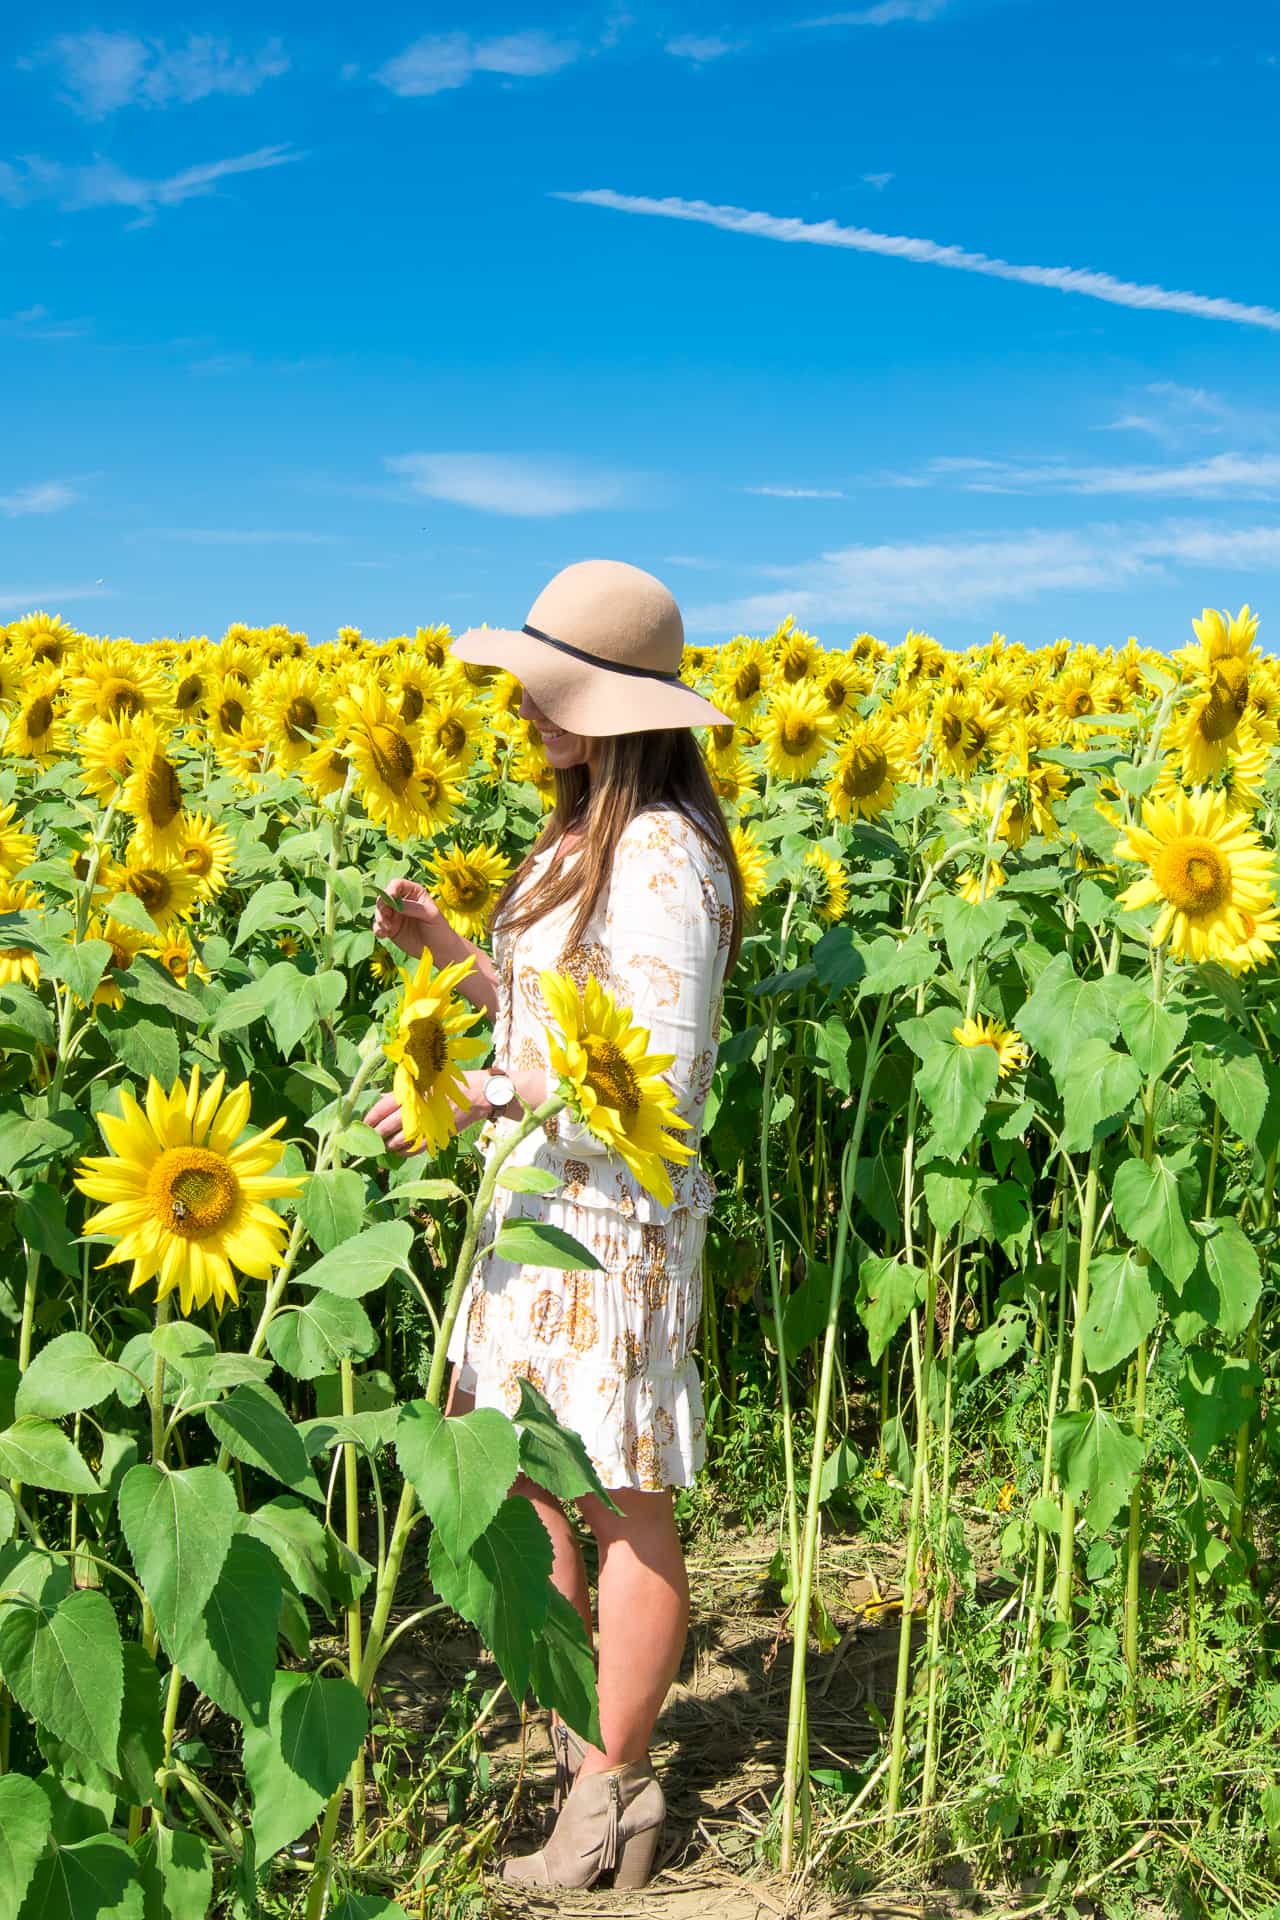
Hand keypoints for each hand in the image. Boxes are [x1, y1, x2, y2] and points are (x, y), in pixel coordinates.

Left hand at [366, 1072, 493, 1155]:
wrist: (478, 1094)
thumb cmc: (447, 1083)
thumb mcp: (422, 1081)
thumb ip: (401, 1092)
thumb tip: (379, 1102)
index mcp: (411, 1092)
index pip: (381, 1107)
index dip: (369, 1118)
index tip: (362, 1124)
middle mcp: (416, 1108)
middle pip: (386, 1127)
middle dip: (375, 1134)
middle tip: (369, 1138)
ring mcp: (425, 1124)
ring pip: (397, 1141)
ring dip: (388, 1145)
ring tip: (384, 1144)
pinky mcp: (435, 1136)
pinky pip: (413, 1149)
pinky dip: (403, 1152)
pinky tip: (398, 1151)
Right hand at [373, 877, 440, 958]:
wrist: (438, 949)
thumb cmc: (438, 928)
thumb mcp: (430, 915)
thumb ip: (414, 907)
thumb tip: (395, 904)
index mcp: (413, 893)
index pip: (397, 884)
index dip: (391, 889)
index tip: (391, 898)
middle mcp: (401, 901)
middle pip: (384, 897)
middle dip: (382, 906)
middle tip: (385, 917)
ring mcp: (394, 915)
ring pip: (379, 911)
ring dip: (379, 918)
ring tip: (387, 928)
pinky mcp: (390, 928)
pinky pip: (378, 926)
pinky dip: (378, 929)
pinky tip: (384, 935)